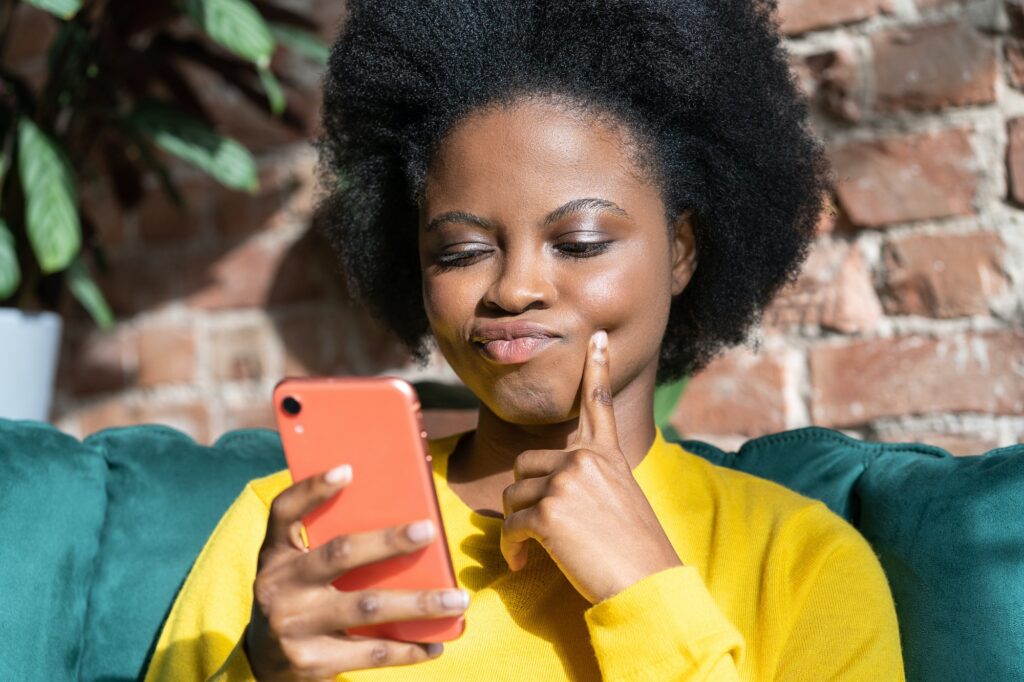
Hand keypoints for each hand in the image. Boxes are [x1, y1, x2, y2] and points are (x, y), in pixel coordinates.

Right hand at [246, 467, 469, 680]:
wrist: (263, 665)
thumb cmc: (294, 599)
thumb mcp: (292, 567)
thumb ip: (323, 541)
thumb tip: (393, 514)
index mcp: (276, 555)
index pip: (285, 511)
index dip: (312, 488)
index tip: (347, 470)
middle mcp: (278, 586)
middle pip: (340, 553)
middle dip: (388, 541)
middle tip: (429, 531)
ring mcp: (293, 626)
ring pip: (367, 607)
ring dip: (419, 603)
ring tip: (456, 599)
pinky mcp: (312, 661)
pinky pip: (370, 652)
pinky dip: (408, 649)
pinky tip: (435, 645)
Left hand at [499, 329, 683, 604]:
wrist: (649, 586)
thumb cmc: (636, 554)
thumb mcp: (621, 501)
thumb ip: (591, 482)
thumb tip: (552, 487)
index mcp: (607, 456)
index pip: (599, 403)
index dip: (597, 368)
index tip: (595, 338)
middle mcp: (585, 460)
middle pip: (527, 465)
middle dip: (525, 498)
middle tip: (538, 529)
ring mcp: (566, 482)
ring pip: (513, 495)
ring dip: (517, 526)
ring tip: (533, 550)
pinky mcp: (548, 512)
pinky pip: (510, 526)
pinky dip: (511, 548)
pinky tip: (523, 562)